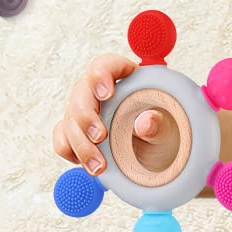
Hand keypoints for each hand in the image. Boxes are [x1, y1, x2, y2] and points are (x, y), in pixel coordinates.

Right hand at [52, 53, 179, 176]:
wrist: (158, 153)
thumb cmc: (164, 132)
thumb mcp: (170, 127)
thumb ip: (160, 123)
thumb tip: (146, 123)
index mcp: (124, 78)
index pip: (105, 65)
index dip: (100, 75)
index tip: (105, 94)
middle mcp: (99, 91)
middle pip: (81, 93)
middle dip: (86, 116)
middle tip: (100, 136)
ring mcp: (85, 111)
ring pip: (70, 120)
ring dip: (80, 145)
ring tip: (99, 166)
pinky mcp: (76, 132)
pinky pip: (62, 139)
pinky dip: (70, 152)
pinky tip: (87, 164)